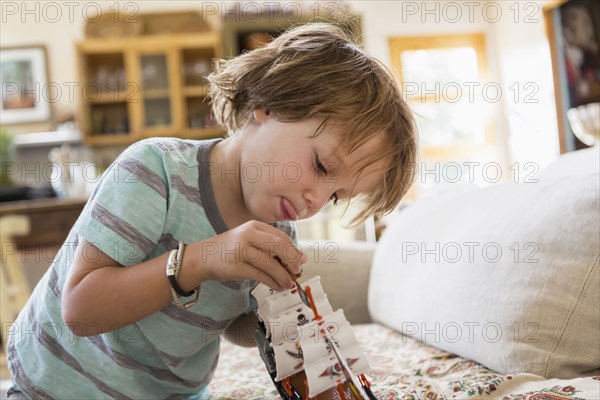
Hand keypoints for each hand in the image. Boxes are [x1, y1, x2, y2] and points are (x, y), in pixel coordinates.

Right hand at [190, 221, 306, 290]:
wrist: (203, 257)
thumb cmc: (231, 250)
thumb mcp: (250, 240)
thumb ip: (270, 246)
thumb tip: (298, 259)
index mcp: (254, 226)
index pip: (281, 236)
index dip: (294, 250)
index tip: (301, 261)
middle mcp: (248, 235)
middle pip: (278, 245)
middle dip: (292, 260)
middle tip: (297, 271)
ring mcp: (240, 250)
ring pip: (270, 263)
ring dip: (283, 276)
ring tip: (288, 284)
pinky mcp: (235, 266)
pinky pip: (260, 275)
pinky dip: (272, 282)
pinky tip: (278, 286)